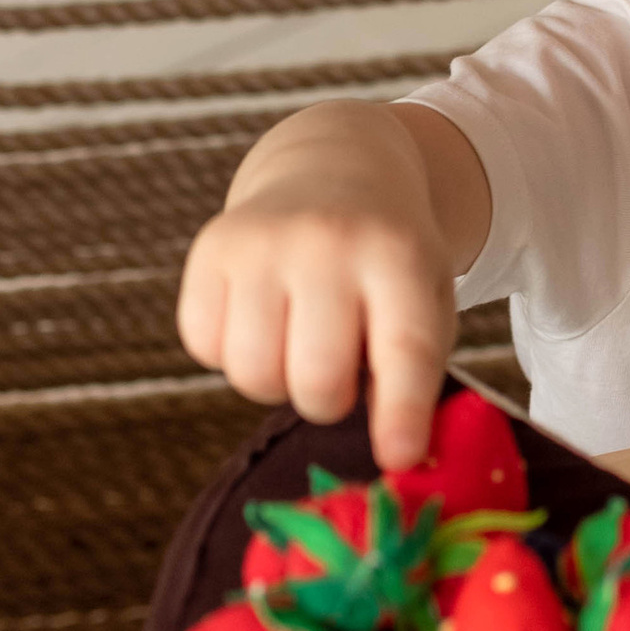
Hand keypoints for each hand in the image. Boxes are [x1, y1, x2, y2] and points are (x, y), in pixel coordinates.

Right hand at [176, 101, 470, 468]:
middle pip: (317, 382)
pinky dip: (229, 352)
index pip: (403, 348)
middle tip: (341, 372)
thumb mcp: (425, 297)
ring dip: (277, 381)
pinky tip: (260, 315)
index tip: (399, 459)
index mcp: (400, 256)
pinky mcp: (210, 248)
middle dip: (330, 401)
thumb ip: (415, 376)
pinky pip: (204, 348)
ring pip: (252, 375)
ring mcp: (263, 242)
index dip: (400, 414)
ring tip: (299, 341)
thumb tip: (394, 465)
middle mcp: (328, 242)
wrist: (334, 166)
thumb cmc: (388, 261)